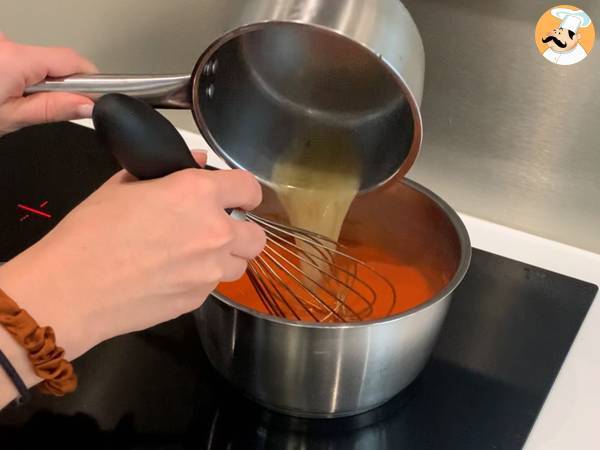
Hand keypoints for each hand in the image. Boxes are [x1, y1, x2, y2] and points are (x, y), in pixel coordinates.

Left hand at [0, 34, 96, 135]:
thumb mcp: (12, 117)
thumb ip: (52, 109)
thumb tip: (88, 105)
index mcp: (16, 58)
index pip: (72, 61)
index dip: (90, 80)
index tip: (98, 98)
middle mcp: (7, 43)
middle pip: (58, 61)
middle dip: (63, 84)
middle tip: (50, 107)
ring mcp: (1, 44)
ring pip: (40, 61)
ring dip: (43, 80)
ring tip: (22, 99)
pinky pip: (24, 57)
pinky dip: (26, 74)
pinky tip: (12, 88)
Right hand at [0, 153, 265, 362]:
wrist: (70, 290)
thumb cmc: (90, 232)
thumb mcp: (123, 186)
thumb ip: (169, 170)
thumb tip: (198, 161)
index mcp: (197, 194)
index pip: (250, 188)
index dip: (244, 192)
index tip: (236, 197)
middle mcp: (214, 232)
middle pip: (257, 236)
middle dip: (242, 231)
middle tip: (216, 230)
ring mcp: (209, 271)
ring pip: (239, 265)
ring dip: (224, 258)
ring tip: (191, 256)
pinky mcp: (198, 301)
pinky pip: (212, 287)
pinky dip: (200, 280)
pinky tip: (170, 277)